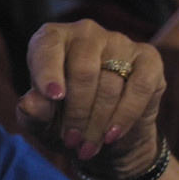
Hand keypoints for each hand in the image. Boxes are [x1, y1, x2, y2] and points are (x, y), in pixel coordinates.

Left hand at [18, 20, 165, 178]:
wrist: (105, 136)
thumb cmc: (63, 121)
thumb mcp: (41, 123)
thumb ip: (32, 112)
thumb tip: (31, 102)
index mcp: (52, 39)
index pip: (47, 48)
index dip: (48, 71)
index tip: (53, 96)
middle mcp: (85, 33)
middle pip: (83, 70)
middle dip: (77, 112)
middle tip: (71, 140)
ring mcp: (119, 42)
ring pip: (110, 84)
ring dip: (98, 122)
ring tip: (87, 146)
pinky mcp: (148, 58)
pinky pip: (140, 86)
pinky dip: (126, 115)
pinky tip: (112, 134)